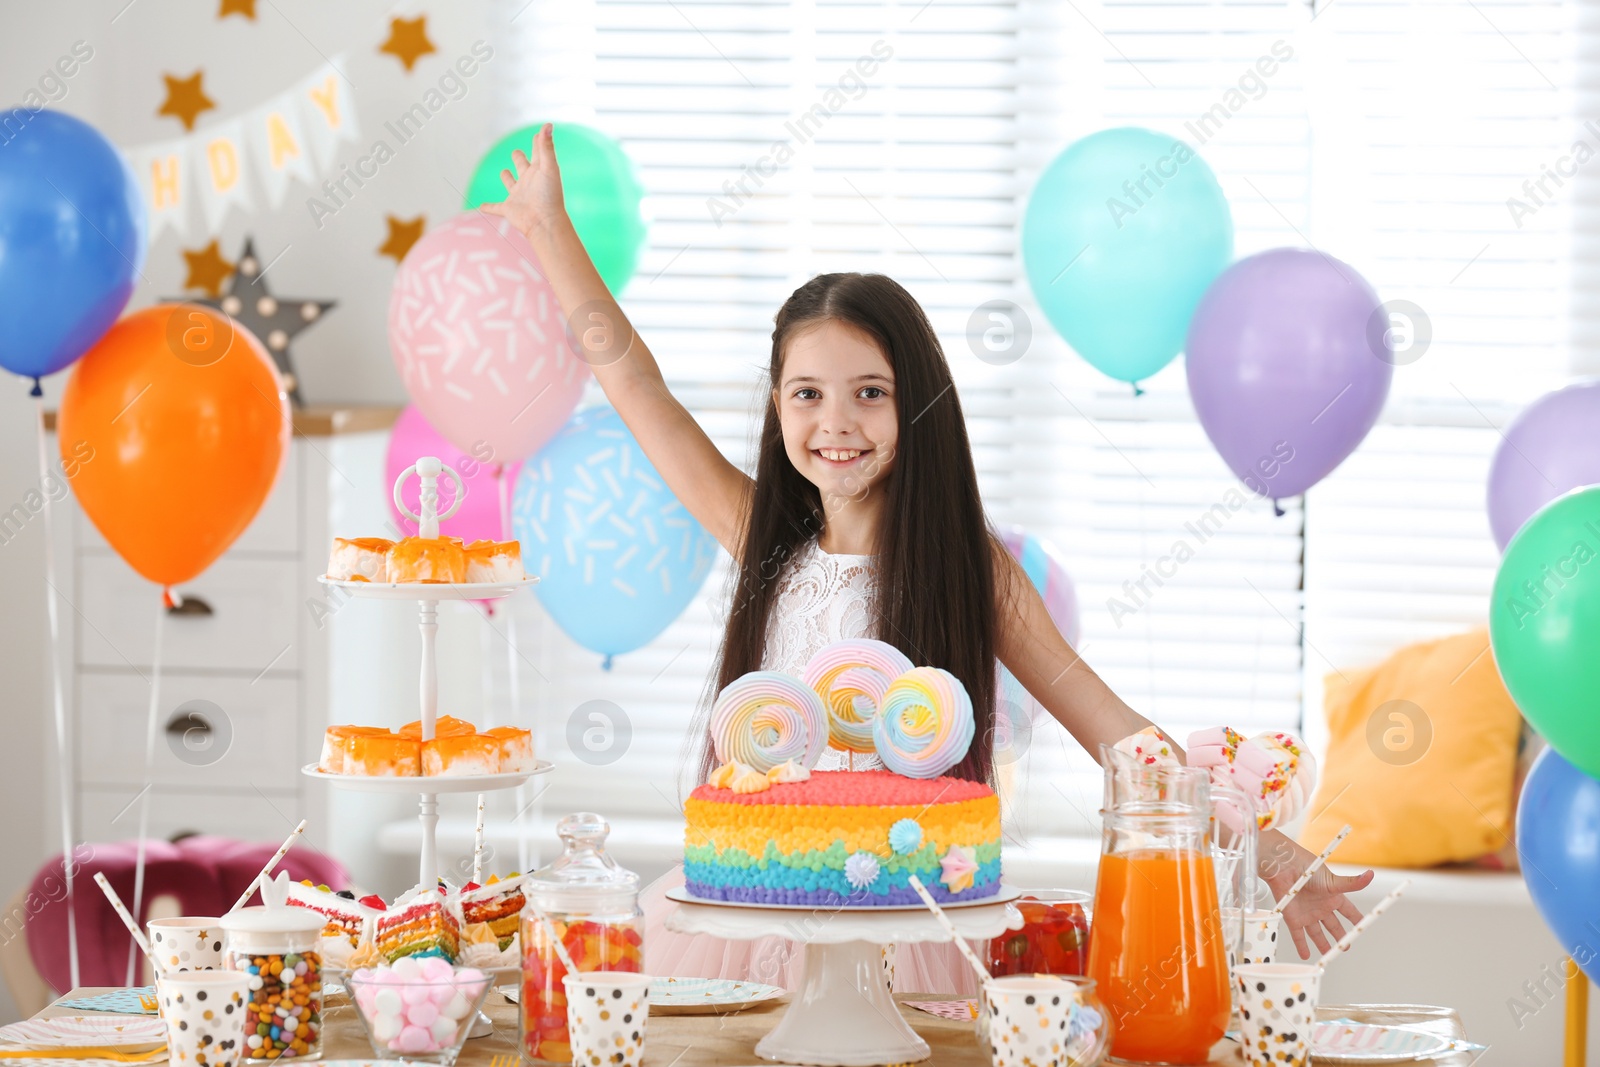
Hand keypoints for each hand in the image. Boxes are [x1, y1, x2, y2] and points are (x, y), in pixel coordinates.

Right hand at [477, 122, 567, 239]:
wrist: (544, 222)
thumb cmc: (550, 195)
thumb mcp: (548, 167)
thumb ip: (546, 146)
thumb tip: (548, 124)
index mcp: (538, 171)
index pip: (538, 152)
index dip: (538, 142)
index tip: (539, 134)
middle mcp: (528, 181)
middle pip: (522, 165)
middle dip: (519, 158)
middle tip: (517, 153)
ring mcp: (518, 195)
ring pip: (510, 184)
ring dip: (507, 179)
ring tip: (504, 173)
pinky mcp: (509, 209)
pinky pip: (495, 208)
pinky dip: (488, 207)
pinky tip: (480, 206)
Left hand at [1261, 833, 1374, 958]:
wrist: (1283, 867)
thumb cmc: (1308, 869)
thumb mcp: (1333, 881)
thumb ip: (1352, 883)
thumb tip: (1371, 874)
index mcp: (1332, 897)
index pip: (1348, 911)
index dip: (1355, 918)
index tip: (1362, 925)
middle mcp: (1320, 907)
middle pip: (1333, 925)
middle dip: (1340, 936)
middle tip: (1346, 946)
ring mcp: (1307, 913)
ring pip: (1317, 933)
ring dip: (1322, 944)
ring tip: (1329, 953)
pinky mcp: (1293, 917)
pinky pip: (1298, 935)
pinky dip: (1301, 946)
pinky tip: (1305, 955)